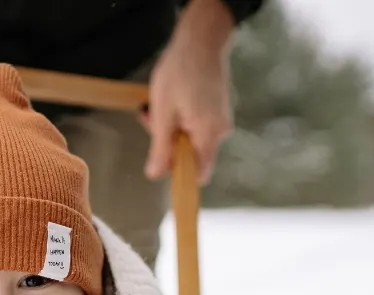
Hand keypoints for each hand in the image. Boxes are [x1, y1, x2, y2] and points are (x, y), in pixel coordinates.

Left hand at [142, 0, 235, 182]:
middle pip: (192, 154)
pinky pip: (198, 124)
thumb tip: (155, 175)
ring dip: (172, 127)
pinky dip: (181, 117)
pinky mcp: (218, 109)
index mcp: (208, 134)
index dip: (179, 173)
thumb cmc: (180, 72)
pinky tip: (172, 100)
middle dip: (169, 142)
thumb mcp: (162, 112)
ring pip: (192, 137)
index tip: (161, 161)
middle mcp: (221, 131)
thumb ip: (160, 147)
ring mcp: (222, 119)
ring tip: (159, 105)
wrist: (201, 40)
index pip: (199, 174)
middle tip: (151, 118)